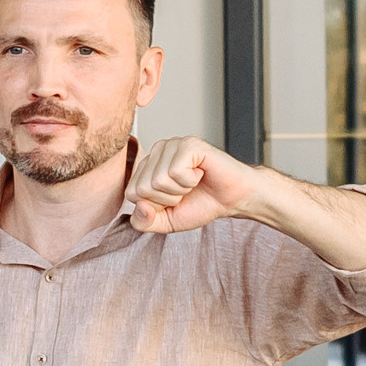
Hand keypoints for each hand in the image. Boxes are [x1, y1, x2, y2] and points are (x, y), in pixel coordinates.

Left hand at [127, 136, 264, 234]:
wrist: (233, 199)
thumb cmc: (200, 205)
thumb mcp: (164, 222)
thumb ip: (143, 222)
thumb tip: (141, 205)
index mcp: (147, 166)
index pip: (131, 194)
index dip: (155, 206)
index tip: (174, 200)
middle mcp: (156, 151)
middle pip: (142, 188)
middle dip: (167, 199)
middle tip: (186, 191)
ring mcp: (172, 144)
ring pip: (158, 181)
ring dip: (180, 190)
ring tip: (193, 182)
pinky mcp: (188, 144)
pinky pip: (175, 172)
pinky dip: (190, 181)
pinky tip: (200, 173)